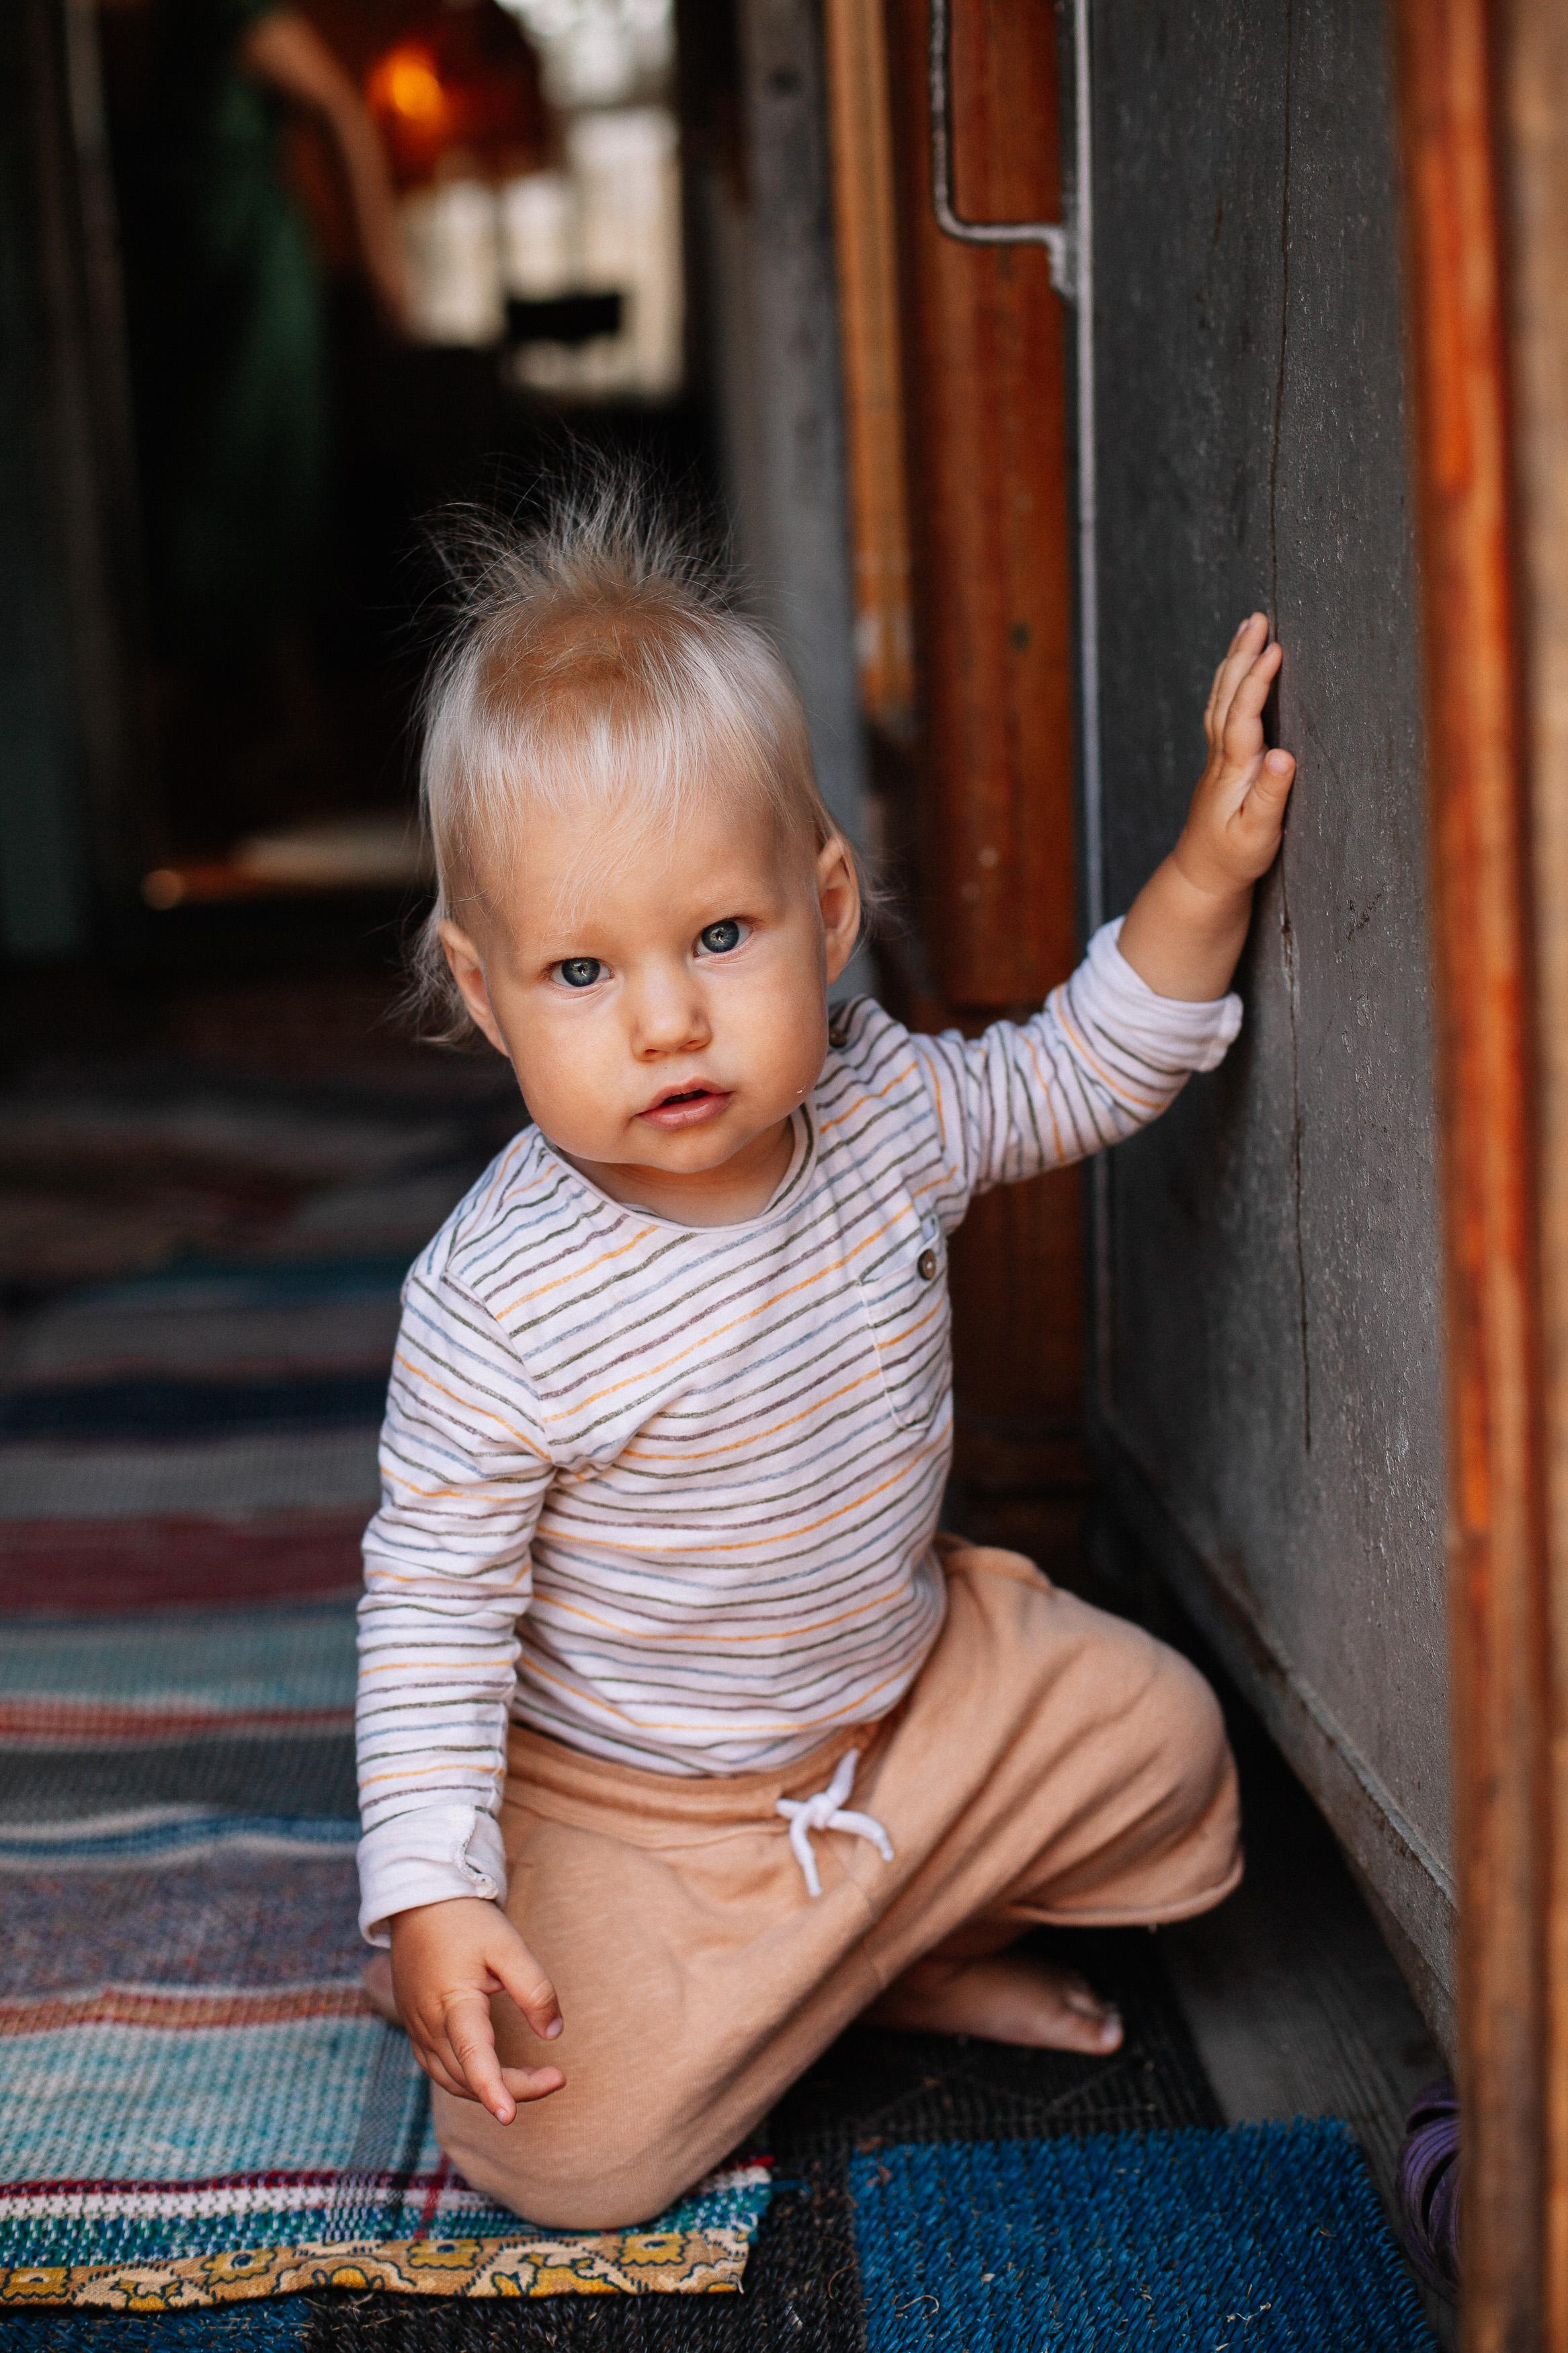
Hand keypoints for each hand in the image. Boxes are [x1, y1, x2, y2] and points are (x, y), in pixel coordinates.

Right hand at [388, 1896, 563, 2123]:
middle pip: (468, 2078)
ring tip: (536, 2079)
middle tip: (556, 2079)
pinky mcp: (416, 2029)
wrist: (419, 1902)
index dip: (493, 2088)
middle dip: (513, 2088)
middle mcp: (429, 2026)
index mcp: (453, 2003)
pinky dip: (469, 2080)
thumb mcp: (507, 1945)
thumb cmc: (466, 1922)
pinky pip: (441, 2069)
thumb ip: (533, 1989)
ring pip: (453, 2081)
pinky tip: (497, 2074)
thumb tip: (553, 2033)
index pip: (473, 2057)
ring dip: (492, 2089)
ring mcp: (418, 2031)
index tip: (510, 2116)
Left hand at [1173, 613, 1296, 899]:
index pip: (1244, 715)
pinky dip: (1229, 681)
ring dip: (1234, 661)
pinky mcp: (1219, 761)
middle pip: (1227, 695)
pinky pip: (1222, 709)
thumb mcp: (1258, 833)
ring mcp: (1216, 757)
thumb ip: (1271, 794)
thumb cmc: (1234, 857)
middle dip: (1242, 654)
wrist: (1201, 874)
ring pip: (1221, 698)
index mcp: (1233, 770)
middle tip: (1258, 618)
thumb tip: (1283, 755)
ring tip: (1248, 627)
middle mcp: (1221, 757)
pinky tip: (1236, 667)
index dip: (1258, 681)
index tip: (1274, 649)